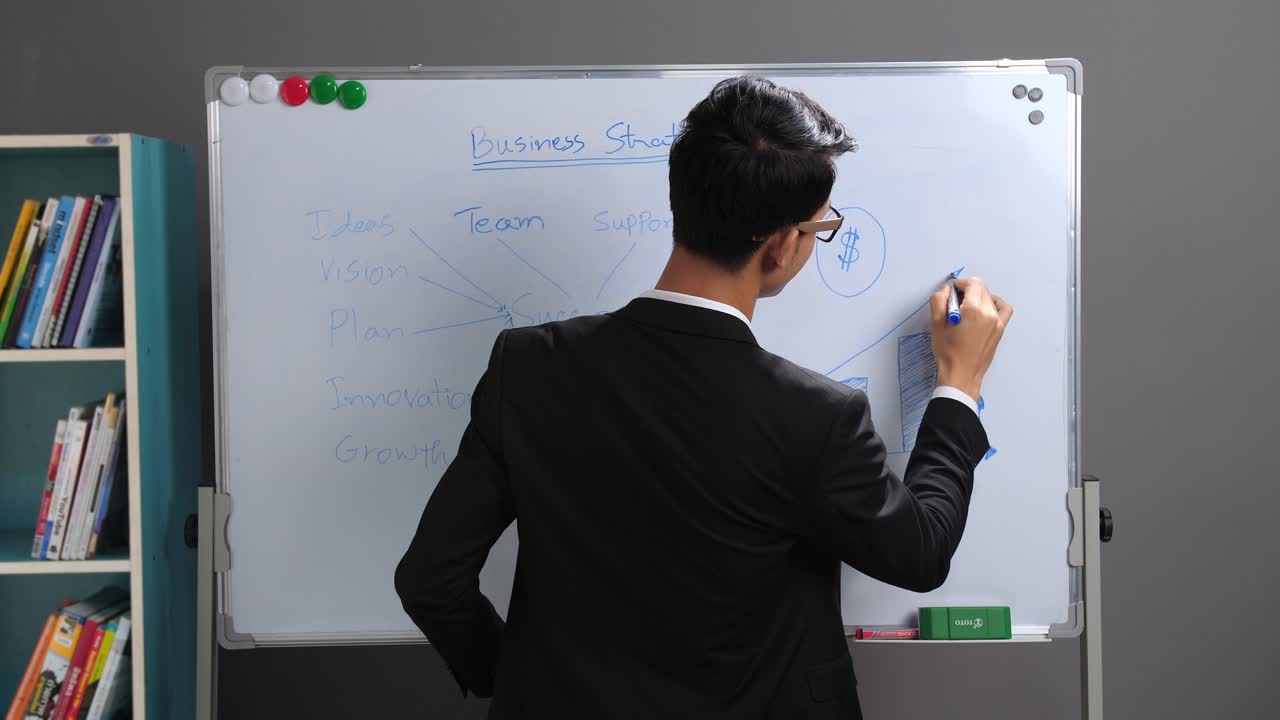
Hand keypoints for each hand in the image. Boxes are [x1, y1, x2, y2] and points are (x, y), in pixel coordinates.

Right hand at [929, 277, 1012, 403]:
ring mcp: (998, 322)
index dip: (960, 284)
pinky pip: (1003, 309)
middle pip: (981, 289)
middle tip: (954, 304)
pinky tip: (984, 309)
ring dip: (978, 297)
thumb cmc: (948, 352)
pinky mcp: (1000, 329)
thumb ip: (939, 301)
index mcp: (974, 310)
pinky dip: (995, 304)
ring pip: (990, 298)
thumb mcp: (936, 324)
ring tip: (967, 309)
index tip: (951, 293)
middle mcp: (990, 313)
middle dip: (967, 291)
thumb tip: (946, 290)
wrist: (961, 375)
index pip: (972, 283)